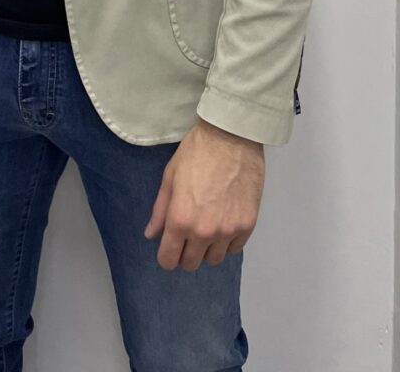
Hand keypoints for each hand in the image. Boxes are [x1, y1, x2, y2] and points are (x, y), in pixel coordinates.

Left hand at [143, 115, 264, 270]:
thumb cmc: (196, 152)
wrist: (231, 137)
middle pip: (191, 263)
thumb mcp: (170, 177)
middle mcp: (204, 232)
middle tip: (187, 233)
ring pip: (214, 259)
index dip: (166, 255)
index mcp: (180, 220)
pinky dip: (227, 241)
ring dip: (207, 248)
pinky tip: (224, 221)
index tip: (169, 246)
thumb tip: (151, 235)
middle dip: (185, 252)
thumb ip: (160, 210)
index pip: (169, 260)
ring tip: (207, 225)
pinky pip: (234, 248)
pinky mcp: (248, 225)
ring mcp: (228, 230)